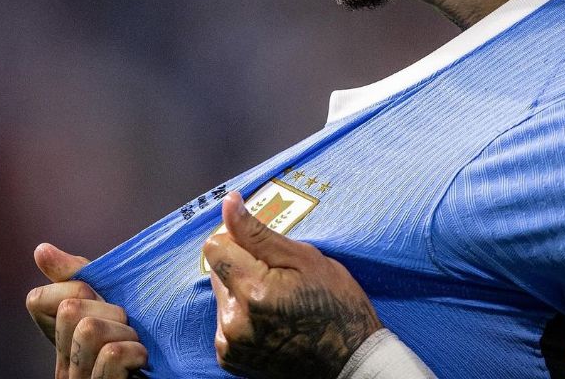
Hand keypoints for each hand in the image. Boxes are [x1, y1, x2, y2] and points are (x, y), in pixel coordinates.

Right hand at [26, 243, 147, 378]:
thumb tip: (41, 249)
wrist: (177, 366)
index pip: (37, 299)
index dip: (75, 287)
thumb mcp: (114, 302)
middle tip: (127, 326)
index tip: (102, 299)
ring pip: (88, 330)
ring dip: (125, 332)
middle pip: (69, 310)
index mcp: (64, 340)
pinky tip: (140, 363)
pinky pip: (111, 354)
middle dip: (109, 309)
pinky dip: (134, 352)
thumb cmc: (148, 333)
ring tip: (135, 345)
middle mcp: (64, 365)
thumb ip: (80, 278)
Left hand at [203, 192, 381, 378]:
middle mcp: (234, 321)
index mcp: (253, 291)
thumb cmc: (335, 303)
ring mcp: (231, 344)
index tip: (263, 248)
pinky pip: (225, 320)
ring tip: (278, 299)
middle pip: (217, 270)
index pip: (215, 246)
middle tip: (279, 276)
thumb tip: (228, 202)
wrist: (349, 361)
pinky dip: (243, 314)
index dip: (239, 240)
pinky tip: (271, 318)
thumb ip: (257, 231)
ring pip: (222, 294)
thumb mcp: (303, 257)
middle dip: (242, 265)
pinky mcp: (231, 358)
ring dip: (241, 290)